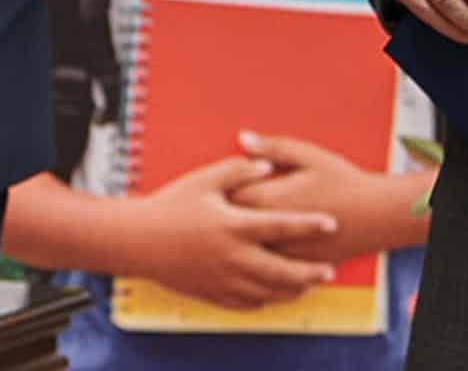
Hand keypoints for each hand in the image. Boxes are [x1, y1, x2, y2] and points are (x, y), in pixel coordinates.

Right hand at [124, 156, 340, 308]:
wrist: (135, 240)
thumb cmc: (170, 205)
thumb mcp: (204, 180)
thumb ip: (239, 169)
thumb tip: (267, 164)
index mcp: (234, 226)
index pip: (282, 226)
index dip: (310, 225)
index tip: (332, 223)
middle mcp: (231, 257)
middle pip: (281, 270)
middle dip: (309, 273)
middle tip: (329, 271)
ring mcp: (220, 279)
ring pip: (265, 292)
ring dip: (290, 291)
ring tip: (309, 286)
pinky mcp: (208, 292)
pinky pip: (242, 303)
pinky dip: (263, 301)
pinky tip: (273, 295)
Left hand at [229, 132, 432, 261]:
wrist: (373, 215)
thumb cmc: (341, 180)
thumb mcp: (308, 156)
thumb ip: (272, 148)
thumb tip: (243, 138)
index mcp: (267, 198)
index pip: (225, 195)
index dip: (216, 191)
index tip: (213, 187)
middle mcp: (267, 229)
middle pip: (227, 226)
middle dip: (220, 218)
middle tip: (215, 211)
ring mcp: (278, 251)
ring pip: (241, 251)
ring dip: (234, 243)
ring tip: (229, 235)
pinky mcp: (289, 266)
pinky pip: (261, 268)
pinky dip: (253, 261)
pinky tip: (252, 254)